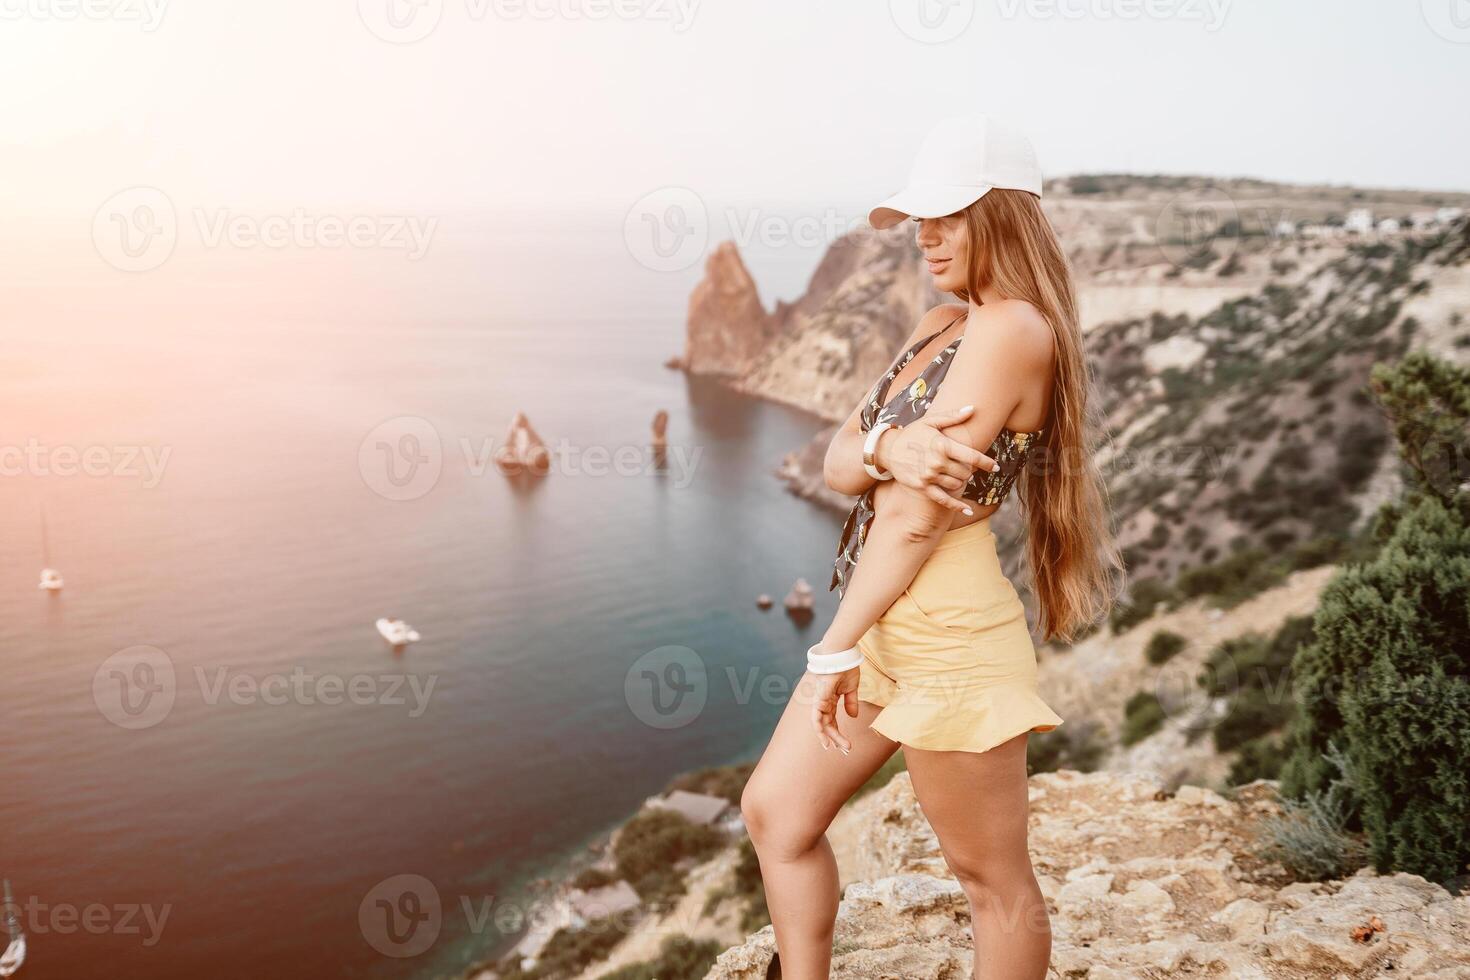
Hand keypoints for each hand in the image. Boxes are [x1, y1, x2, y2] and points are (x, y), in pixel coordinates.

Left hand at [808, 666, 859, 753]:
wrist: (841, 655)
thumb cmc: (846, 668)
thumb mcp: (851, 689)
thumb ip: (851, 702)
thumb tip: (852, 716)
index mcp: (830, 700)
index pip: (832, 721)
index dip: (838, 733)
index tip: (847, 744)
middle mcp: (823, 702)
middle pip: (827, 725)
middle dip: (836, 738)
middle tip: (845, 750)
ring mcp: (819, 701)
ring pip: (822, 724)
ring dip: (830, 737)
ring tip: (839, 747)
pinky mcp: (819, 699)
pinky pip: (816, 717)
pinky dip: (819, 729)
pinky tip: (826, 740)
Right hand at [875, 405, 995, 511]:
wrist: (888, 449)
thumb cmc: (912, 433)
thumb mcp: (931, 422)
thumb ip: (953, 416)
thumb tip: (973, 409)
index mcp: (942, 445)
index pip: (973, 457)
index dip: (987, 463)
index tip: (996, 467)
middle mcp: (937, 462)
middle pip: (966, 472)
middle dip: (969, 470)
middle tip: (964, 465)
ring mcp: (929, 476)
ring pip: (957, 485)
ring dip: (961, 481)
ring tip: (956, 474)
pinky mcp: (922, 487)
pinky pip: (944, 500)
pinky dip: (956, 506)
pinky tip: (967, 510)